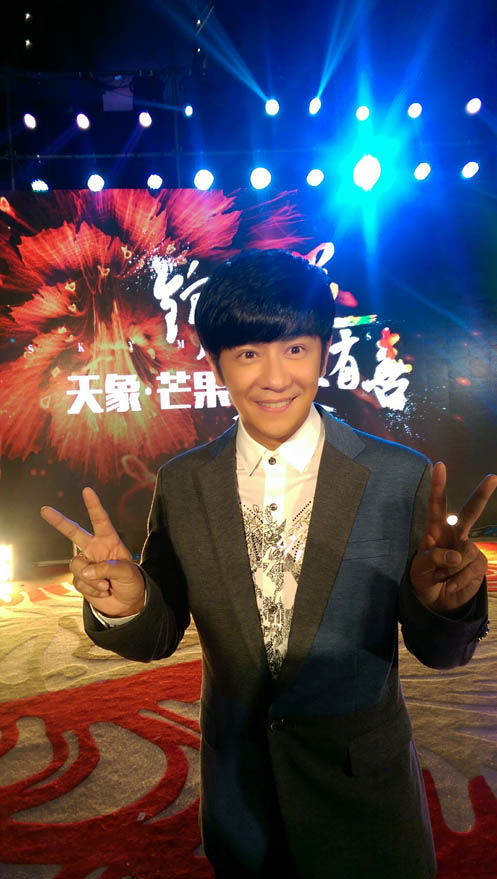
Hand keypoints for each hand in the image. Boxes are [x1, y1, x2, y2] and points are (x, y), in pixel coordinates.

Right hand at [40, 487, 145, 616]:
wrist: (128, 603)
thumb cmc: (132, 582)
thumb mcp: (128, 573)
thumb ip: (108, 568)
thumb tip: (86, 571)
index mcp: (109, 541)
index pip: (100, 520)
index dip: (93, 505)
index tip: (87, 490)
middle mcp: (95, 549)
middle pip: (73, 532)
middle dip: (58, 521)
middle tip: (44, 509)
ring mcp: (86, 564)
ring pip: (76, 565)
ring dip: (92, 578)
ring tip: (106, 585)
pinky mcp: (81, 580)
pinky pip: (79, 582)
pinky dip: (92, 589)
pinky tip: (102, 592)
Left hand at [409, 462, 496, 612]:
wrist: (436, 600)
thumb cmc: (424, 578)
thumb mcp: (419, 569)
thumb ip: (433, 558)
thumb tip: (456, 554)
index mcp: (435, 530)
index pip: (436, 505)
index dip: (438, 486)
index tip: (440, 465)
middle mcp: (454, 535)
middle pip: (469, 513)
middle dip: (481, 495)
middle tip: (492, 478)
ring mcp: (468, 548)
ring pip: (464, 553)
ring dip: (450, 570)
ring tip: (442, 577)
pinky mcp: (478, 563)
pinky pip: (470, 569)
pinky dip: (459, 580)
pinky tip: (451, 584)